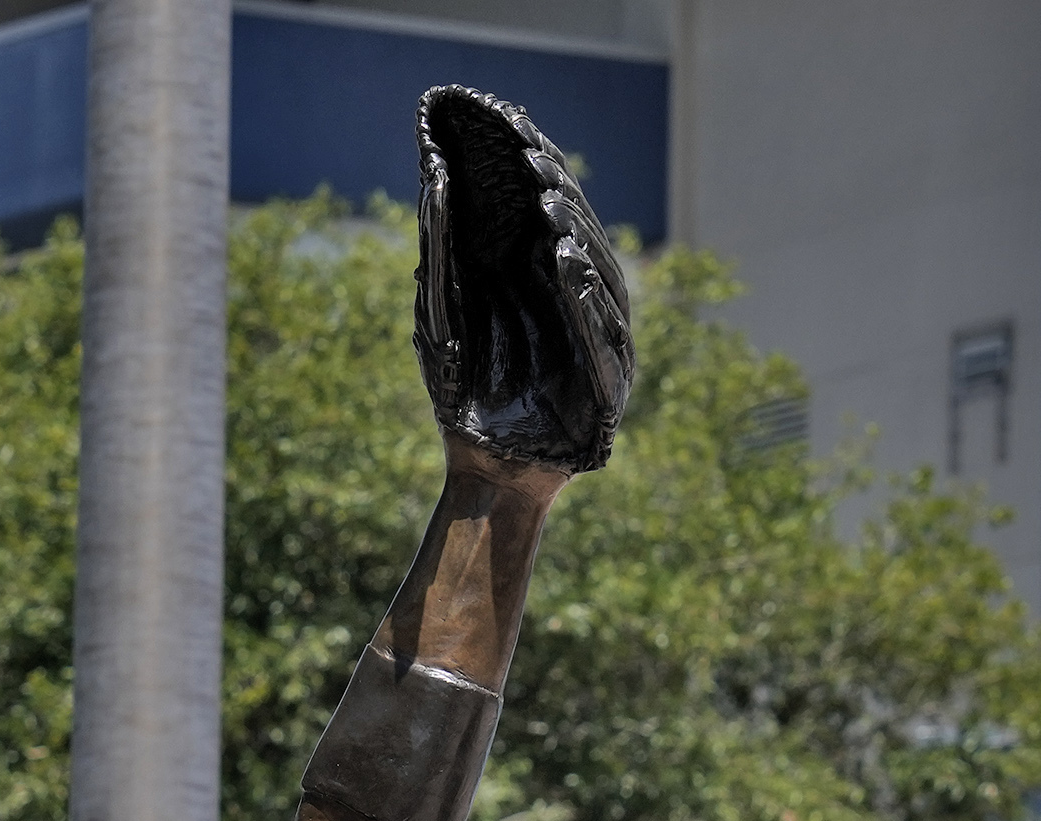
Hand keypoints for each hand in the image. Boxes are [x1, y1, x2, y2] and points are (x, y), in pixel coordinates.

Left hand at [409, 86, 631, 475]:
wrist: (487, 468)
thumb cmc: (461, 396)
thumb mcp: (440, 319)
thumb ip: (442, 258)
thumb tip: (431, 181)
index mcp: (542, 282)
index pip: (546, 215)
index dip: (534, 173)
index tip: (513, 133)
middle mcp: (577, 302)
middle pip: (573, 234)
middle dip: (553, 193)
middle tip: (529, 157)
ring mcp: (599, 337)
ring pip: (591, 273)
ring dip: (570, 233)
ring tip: (546, 202)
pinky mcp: (609, 379)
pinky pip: (598, 327)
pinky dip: (581, 293)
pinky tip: (564, 260)